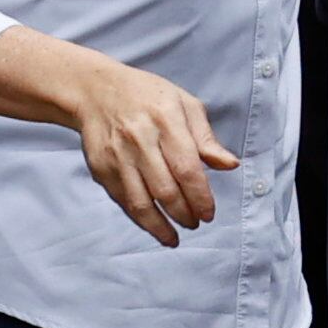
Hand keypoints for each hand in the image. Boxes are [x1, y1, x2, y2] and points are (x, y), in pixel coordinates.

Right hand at [0, 32, 240, 248]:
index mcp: (166, 120)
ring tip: (176, 236)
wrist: (97, 90)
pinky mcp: (102, 169)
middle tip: (196, 222)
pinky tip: (155, 227)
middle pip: (165, 190)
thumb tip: (230, 165)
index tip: (209, 213)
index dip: (200, 196)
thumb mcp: (184, 104)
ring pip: (141, 203)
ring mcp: (117, 156)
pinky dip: (141, 220)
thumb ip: (207, 138)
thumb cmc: (148, 96)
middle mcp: (139, 139)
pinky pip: (124, 202)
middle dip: (184, 214)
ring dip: (161, 226)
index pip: (187, 168)